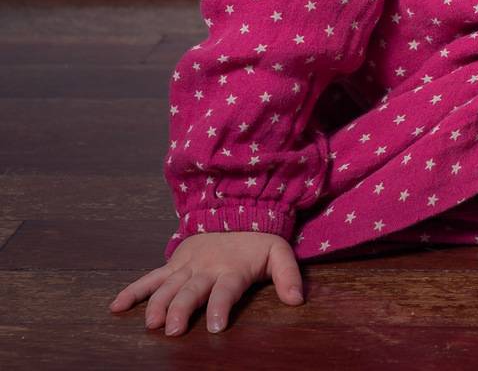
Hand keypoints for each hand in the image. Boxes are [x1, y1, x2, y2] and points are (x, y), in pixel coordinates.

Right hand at [109, 231, 302, 335]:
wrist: (237, 210)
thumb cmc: (258, 241)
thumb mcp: (280, 253)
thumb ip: (289, 276)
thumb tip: (297, 300)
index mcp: (232, 269)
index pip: (226, 290)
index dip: (221, 307)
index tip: (216, 327)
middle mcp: (207, 268)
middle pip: (191, 291)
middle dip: (182, 310)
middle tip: (175, 330)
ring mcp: (187, 266)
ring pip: (168, 286)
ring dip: (157, 304)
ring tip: (151, 323)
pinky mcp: (174, 263)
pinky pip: (151, 277)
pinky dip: (133, 291)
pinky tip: (116, 306)